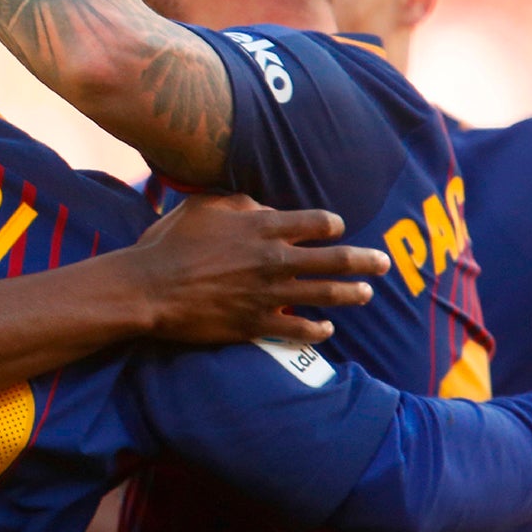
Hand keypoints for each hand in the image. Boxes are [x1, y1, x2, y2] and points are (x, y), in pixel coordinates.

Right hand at [125, 194, 389, 345]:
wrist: (148, 288)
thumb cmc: (170, 243)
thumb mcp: (202, 206)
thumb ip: (239, 202)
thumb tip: (263, 208)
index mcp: (263, 228)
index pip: (317, 223)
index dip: (332, 225)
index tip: (337, 229)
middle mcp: (274, 260)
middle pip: (336, 259)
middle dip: (366, 260)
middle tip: (383, 262)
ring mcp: (268, 294)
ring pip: (326, 294)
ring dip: (352, 294)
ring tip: (366, 293)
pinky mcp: (256, 324)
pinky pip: (299, 329)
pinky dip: (318, 329)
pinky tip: (328, 329)